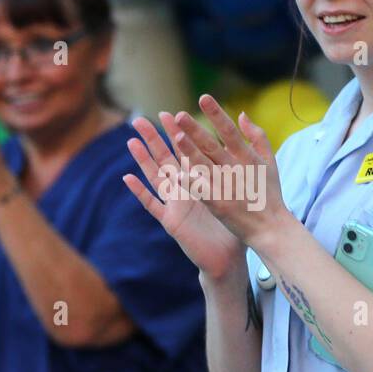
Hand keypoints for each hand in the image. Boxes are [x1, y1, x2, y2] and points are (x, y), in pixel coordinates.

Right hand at [123, 111, 245, 279]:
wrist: (228, 258)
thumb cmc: (234, 226)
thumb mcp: (237, 193)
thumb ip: (239, 169)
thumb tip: (245, 153)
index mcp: (200, 181)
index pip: (186, 152)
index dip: (177, 133)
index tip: (170, 113)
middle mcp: (184, 191)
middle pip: (165, 159)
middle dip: (153, 140)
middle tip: (140, 120)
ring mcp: (175, 205)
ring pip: (156, 177)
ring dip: (143, 160)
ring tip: (131, 141)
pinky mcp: (172, 222)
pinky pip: (153, 205)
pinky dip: (140, 192)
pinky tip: (127, 178)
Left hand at [167, 94, 288, 248]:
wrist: (271, 228)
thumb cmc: (269, 194)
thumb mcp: (270, 162)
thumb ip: (257, 136)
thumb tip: (241, 114)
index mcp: (247, 157)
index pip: (229, 130)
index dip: (216, 114)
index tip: (203, 97)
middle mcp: (236, 169)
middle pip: (212, 146)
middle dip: (196, 130)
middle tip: (180, 115)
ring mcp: (227, 187)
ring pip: (204, 166)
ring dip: (190, 151)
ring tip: (176, 136)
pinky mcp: (220, 205)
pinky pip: (202, 191)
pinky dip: (191, 183)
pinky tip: (177, 173)